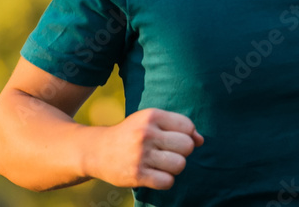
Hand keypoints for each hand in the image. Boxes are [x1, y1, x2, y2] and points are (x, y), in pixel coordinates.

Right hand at [84, 108, 203, 189]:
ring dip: (174, 167)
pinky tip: (155, 175)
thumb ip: (178, 127)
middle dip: (182, 152)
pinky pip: (167, 181)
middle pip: (186, 146)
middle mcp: (146, 134)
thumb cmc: (132, 134)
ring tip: (162, 164)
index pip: (187, 126)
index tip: (175, 138)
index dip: (187, 135)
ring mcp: (140, 155)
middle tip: (167, 152)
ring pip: (179, 165)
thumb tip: (201, 140)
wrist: (97, 150)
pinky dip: (165, 180)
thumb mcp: (151, 122)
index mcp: (151, 116)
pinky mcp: (136, 175)